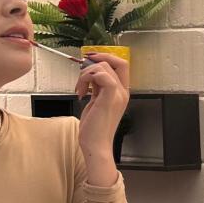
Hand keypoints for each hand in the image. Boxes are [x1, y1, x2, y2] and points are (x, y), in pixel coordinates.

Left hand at [75, 54, 128, 184]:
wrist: (96, 146)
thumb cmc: (94, 128)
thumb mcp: (96, 102)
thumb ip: (97, 88)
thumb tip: (91, 74)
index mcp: (122, 92)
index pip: (122, 64)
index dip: (107, 56)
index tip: (90, 58)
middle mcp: (123, 92)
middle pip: (114, 62)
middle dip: (94, 63)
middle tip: (82, 76)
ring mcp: (117, 95)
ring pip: (103, 68)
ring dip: (85, 75)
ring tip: (80, 90)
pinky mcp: (109, 99)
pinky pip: (101, 76)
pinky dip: (87, 79)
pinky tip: (81, 93)